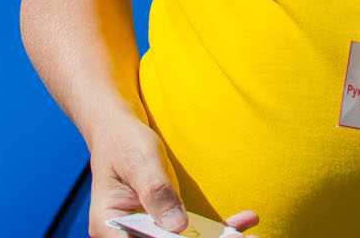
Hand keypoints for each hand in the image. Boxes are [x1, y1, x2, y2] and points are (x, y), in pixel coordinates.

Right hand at [87, 118, 259, 236]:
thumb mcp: (140, 161)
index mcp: (110, 228)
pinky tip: (245, 221)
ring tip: (249, 237)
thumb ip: (156, 191)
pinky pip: (194, 236)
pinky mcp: (166, 228)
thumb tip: (177, 226)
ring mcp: (148, 235)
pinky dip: (221, 231)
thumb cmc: (124, 142)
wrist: (120, 132)